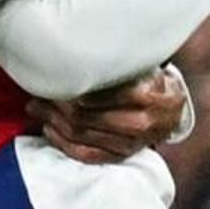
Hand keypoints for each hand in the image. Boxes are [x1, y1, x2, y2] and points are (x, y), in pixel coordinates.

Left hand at [40, 67, 187, 164]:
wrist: (173, 112)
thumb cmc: (152, 82)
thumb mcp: (142, 67)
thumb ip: (116, 65)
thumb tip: (75, 53)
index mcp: (144, 96)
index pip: (94, 95)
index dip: (66, 88)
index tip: (49, 78)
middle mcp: (138, 123)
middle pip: (83, 116)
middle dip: (54, 105)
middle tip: (35, 95)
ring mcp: (130, 143)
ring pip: (80, 135)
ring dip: (52, 122)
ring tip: (36, 109)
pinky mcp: (121, 155)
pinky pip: (86, 155)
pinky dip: (63, 144)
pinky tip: (49, 131)